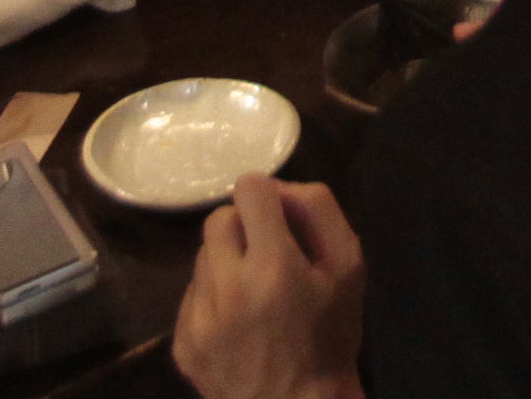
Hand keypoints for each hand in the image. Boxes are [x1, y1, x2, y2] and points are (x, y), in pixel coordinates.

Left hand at [176, 174, 367, 398]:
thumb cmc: (330, 339)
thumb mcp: (349, 269)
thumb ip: (318, 211)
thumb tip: (281, 188)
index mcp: (273, 266)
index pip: (249, 189)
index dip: (267, 198)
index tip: (278, 220)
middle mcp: (227, 287)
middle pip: (218, 219)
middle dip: (244, 228)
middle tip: (267, 257)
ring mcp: (198, 318)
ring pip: (203, 257)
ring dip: (227, 264)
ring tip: (253, 295)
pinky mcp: (182, 342)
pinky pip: (191, 297)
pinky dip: (212, 300)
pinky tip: (237, 325)